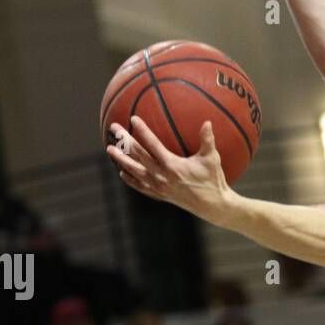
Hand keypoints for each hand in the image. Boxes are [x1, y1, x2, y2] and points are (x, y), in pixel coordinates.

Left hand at [107, 117, 232, 224]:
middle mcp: (161, 176)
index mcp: (172, 166)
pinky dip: (130, 180)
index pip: (153, 145)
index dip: (142, 131)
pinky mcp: (160, 195)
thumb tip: (207, 121)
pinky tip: (122, 173)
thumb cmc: (213, 180)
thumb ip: (208, 139)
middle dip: (125, 141)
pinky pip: (140, 187)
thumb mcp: (212, 158)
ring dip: (121, 160)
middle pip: (138, 156)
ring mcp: (159, 187)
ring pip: (134, 172)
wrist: (212, 206)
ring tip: (110, 149)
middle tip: (114, 128)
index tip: (133, 119)